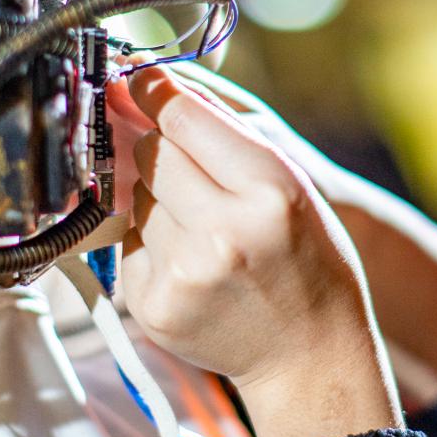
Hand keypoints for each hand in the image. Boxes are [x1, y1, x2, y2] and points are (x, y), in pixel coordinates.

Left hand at [109, 65, 401, 436]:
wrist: (309, 355)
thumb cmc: (306, 260)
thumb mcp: (290, 185)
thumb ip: (223, 135)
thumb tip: (148, 83)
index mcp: (271, 191)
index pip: (183, 117)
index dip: (154, 90)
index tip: (140, 80)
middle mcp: (225, 232)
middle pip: (151, 152)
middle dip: (160, 148)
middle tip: (190, 171)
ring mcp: (184, 273)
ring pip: (135, 196)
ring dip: (156, 200)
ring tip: (202, 230)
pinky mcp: (152, 305)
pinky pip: (128, 242)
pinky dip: (149, 243)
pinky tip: (189, 263)